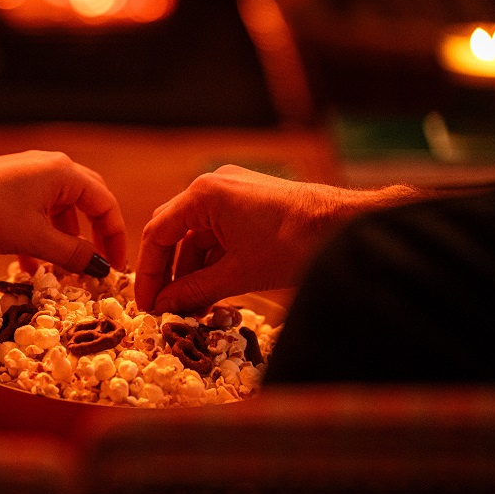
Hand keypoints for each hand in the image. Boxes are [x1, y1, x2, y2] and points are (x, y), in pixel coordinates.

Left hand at [0, 150, 126, 275]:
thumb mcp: (34, 240)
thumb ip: (72, 254)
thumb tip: (100, 268)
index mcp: (64, 174)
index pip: (105, 204)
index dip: (115, 238)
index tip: (114, 268)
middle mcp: (52, 168)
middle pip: (88, 203)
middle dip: (94, 237)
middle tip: (98, 265)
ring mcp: (30, 174)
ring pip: (61, 210)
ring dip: (64, 241)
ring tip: (61, 271)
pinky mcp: (12, 184)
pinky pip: (39, 211)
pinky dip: (42, 235)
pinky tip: (31, 264)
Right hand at [135, 165, 419, 313]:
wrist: (348, 226)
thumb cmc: (294, 243)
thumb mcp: (238, 273)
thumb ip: (194, 290)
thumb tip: (165, 307)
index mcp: (204, 194)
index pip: (157, 233)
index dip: (148, 273)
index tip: (146, 304)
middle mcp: (214, 186)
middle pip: (174, 233)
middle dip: (168, 273)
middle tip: (163, 307)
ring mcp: (234, 193)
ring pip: (197, 237)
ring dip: (191, 271)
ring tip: (189, 307)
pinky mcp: (250, 205)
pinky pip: (219, 235)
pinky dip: (212, 262)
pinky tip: (211, 291)